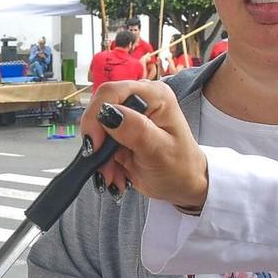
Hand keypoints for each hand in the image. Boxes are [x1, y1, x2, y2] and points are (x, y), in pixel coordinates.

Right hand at [82, 79, 207, 209]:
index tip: (95, 144)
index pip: (112, 92)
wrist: (182, 185)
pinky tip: (117, 175)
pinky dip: (103, 162)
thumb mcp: (160, 151)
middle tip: (104, 166)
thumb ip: (135, 130)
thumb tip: (108, 114)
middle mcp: (140, 101)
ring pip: (96, 130)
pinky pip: (99, 144)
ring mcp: (129, 117)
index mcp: (154, 95)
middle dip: (97, 141)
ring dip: (100, 157)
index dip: (97, 115)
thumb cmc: (181, 167)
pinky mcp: (120, 133)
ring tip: (114, 176)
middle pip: (99, 110)